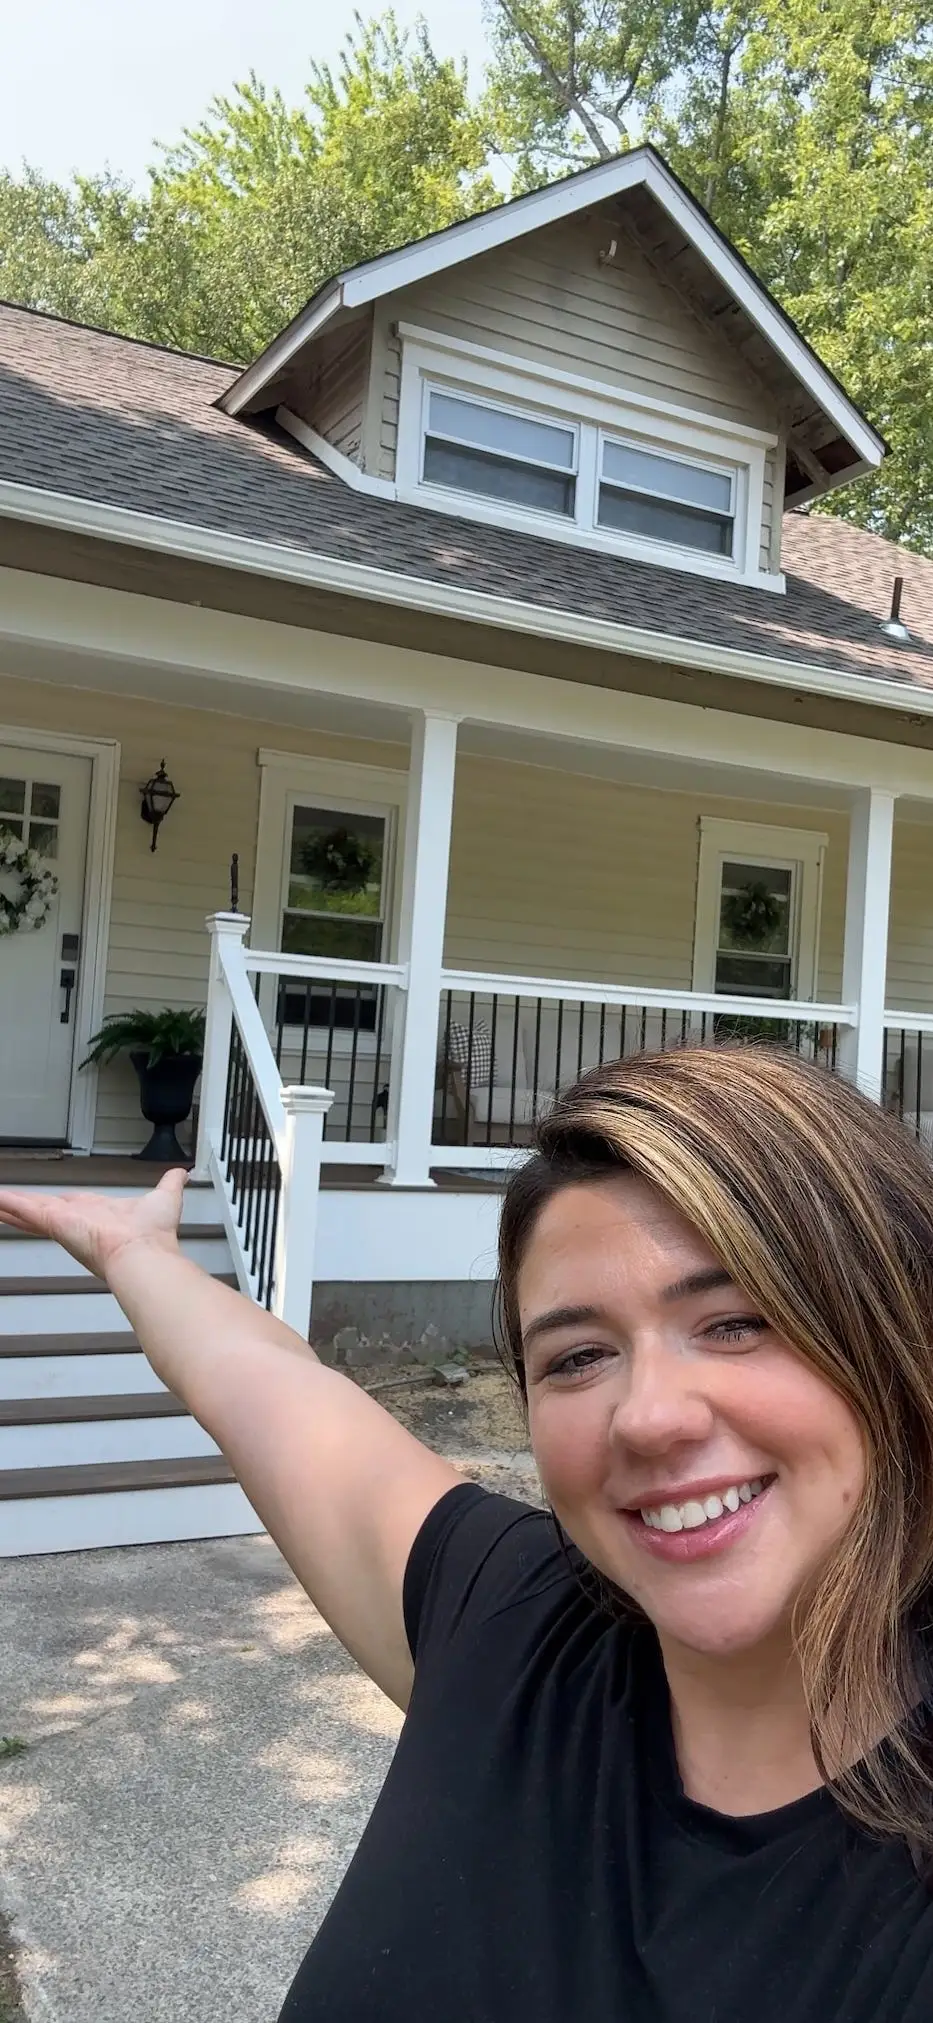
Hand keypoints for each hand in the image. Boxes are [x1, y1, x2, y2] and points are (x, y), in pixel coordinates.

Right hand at [0, 1168, 186, 1282]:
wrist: (144, 1255)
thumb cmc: (152, 1236)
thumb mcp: (164, 1198)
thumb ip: (170, 1184)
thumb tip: (181, 1173)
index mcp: (98, 1215)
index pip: (69, 1207)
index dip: (54, 1205)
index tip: (44, 1203)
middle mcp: (78, 1220)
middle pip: (43, 1210)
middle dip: (24, 1207)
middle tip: (6, 1203)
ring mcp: (64, 1222)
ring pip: (29, 1210)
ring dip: (11, 1205)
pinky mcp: (55, 1221)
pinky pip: (26, 1209)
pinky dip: (9, 1203)